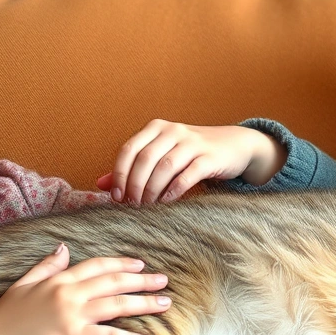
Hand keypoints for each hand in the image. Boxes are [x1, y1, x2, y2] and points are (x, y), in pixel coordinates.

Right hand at [0, 244, 170, 334]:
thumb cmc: (6, 314)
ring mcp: (72, 314)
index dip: (121, 265)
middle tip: (164, 281)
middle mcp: (70, 293)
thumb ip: (47, 265)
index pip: (97, 266)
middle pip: (113, 283)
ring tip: (164, 303)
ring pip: (116, 305)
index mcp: (60, 279)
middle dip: (142, 281)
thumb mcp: (24, 283)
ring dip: (144, 303)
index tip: (140, 265)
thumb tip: (64, 248)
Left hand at [96, 120, 282, 203]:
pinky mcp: (210, 157)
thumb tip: (101, 184)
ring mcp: (192, 142)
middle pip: (145, 159)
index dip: (119, 174)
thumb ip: (132, 168)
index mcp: (156, 128)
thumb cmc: (192, 153)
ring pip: (165, 166)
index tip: (117, 197)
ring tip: (147, 206)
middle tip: (132, 205)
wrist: (233, 145)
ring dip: (152, 190)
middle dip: (135, 185)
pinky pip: (188, 174)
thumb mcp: (161, 155)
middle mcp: (173, 131)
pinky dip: (174, 190)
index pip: (129, 149)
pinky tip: (167, 202)